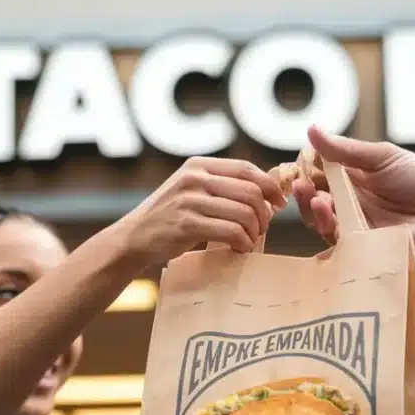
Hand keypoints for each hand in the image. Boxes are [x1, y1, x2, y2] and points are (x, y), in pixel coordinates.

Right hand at [120, 157, 286, 262]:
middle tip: (262, 229)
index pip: (247, 169)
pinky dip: (243, 243)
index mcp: (199, 165)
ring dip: (255, 231)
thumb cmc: (169, 217)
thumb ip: (221, 186)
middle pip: (250, 191)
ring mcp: (189, 200)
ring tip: (250, 241)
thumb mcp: (191, 190)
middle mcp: (194, 178)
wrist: (134, 237)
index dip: (270, 186)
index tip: (280, 203)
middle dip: (264, 213)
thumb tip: (267, 193)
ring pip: (244, 212)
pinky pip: (231, 231)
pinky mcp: (186, 224)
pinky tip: (240, 249)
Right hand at [292, 126, 414, 266]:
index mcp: (351, 178)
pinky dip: (327, 227)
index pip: (317, 173)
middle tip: (300, 185)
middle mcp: (348, 202)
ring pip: (320, 222)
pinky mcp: (361, 247)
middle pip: (312, 199)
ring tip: (317, 200)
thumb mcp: (383, 157)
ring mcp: (353, 225)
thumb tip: (311, 130)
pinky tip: (327, 214)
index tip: (298, 163)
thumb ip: (346, 150)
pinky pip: (337, 241)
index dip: (304, 169)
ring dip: (311, 210)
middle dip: (303, 193)